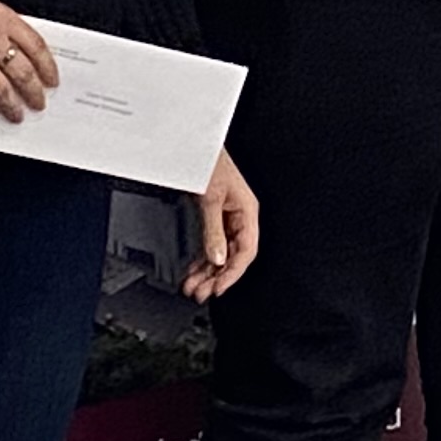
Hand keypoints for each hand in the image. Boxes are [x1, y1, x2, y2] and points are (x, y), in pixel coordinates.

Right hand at [0, 0, 59, 123]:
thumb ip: (7, 30)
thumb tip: (30, 60)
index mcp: (2, 17)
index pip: (36, 46)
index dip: (48, 68)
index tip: (52, 82)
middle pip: (22, 71)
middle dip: (34, 93)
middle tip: (39, 104)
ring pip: (1, 88)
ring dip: (12, 106)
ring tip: (16, 115)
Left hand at [183, 149, 261, 300]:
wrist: (195, 147)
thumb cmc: (209, 162)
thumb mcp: (210, 198)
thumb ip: (213, 231)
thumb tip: (217, 258)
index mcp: (247, 212)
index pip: (246, 252)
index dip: (233, 274)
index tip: (218, 289)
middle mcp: (239, 217)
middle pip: (232, 256)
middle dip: (216, 277)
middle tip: (201, 293)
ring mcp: (226, 217)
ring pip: (220, 253)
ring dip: (206, 272)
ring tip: (193, 287)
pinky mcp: (214, 216)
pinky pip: (211, 244)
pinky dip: (201, 259)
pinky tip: (192, 271)